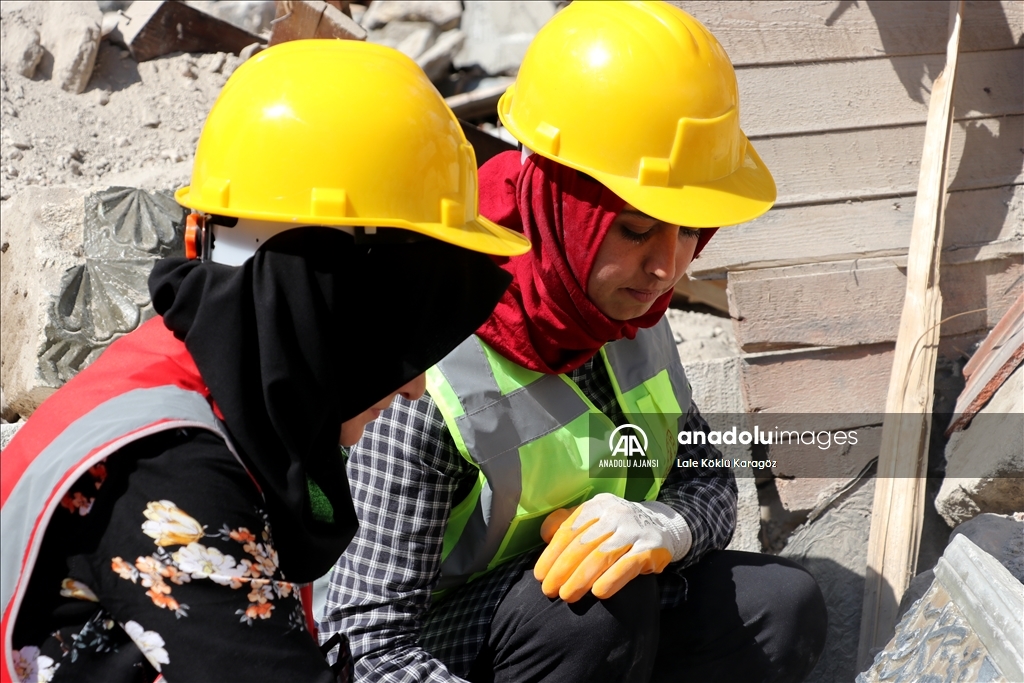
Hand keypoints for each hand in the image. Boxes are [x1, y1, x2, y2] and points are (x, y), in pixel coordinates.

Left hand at [534, 493, 690, 602]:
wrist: (662, 527)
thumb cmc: (618, 528)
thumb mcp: (595, 518)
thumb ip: (569, 522)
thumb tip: (544, 534)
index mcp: (597, 506)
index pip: (569, 530)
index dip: (552, 554)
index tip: (540, 575)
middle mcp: (615, 514)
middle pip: (583, 544)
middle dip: (562, 570)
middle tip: (549, 590)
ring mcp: (634, 530)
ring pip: (602, 555)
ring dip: (581, 578)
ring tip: (567, 596)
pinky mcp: (651, 548)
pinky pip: (627, 565)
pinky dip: (611, 579)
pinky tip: (598, 593)